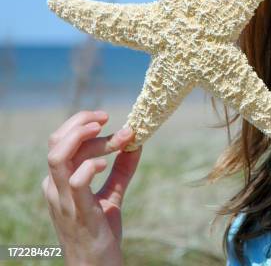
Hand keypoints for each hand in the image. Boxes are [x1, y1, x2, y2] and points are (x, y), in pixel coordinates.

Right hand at [42, 110, 141, 265]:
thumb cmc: (100, 231)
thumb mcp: (112, 195)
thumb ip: (122, 170)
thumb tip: (136, 144)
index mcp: (59, 181)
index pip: (60, 141)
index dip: (81, 123)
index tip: (107, 117)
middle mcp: (55, 187)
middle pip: (56, 142)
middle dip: (81, 123)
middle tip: (107, 118)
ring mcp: (64, 200)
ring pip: (59, 157)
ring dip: (82, 138)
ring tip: (105, 131)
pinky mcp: (79, 212)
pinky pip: (76, 182)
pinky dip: (91, 166)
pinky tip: (107, 164)